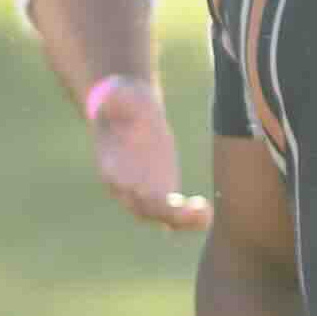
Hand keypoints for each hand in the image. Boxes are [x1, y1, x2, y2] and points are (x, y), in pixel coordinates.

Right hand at [82, 76, 207, 234]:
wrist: (127, 110)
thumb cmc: (122, 100)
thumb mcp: (118, 95)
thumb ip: (119, 100)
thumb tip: (117, 95)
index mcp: (111, 166)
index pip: (124, 187)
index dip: (140, 194)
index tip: (161, 196)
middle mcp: (125, 185)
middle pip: (143, 208)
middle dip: (165, 213)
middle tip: (188, 212)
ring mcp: (143, 191)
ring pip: (159, 215)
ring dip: (181, 220)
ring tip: (204, 215)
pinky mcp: (161, 190)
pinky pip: (173, 212)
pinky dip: (188, 217)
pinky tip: (205, 215)